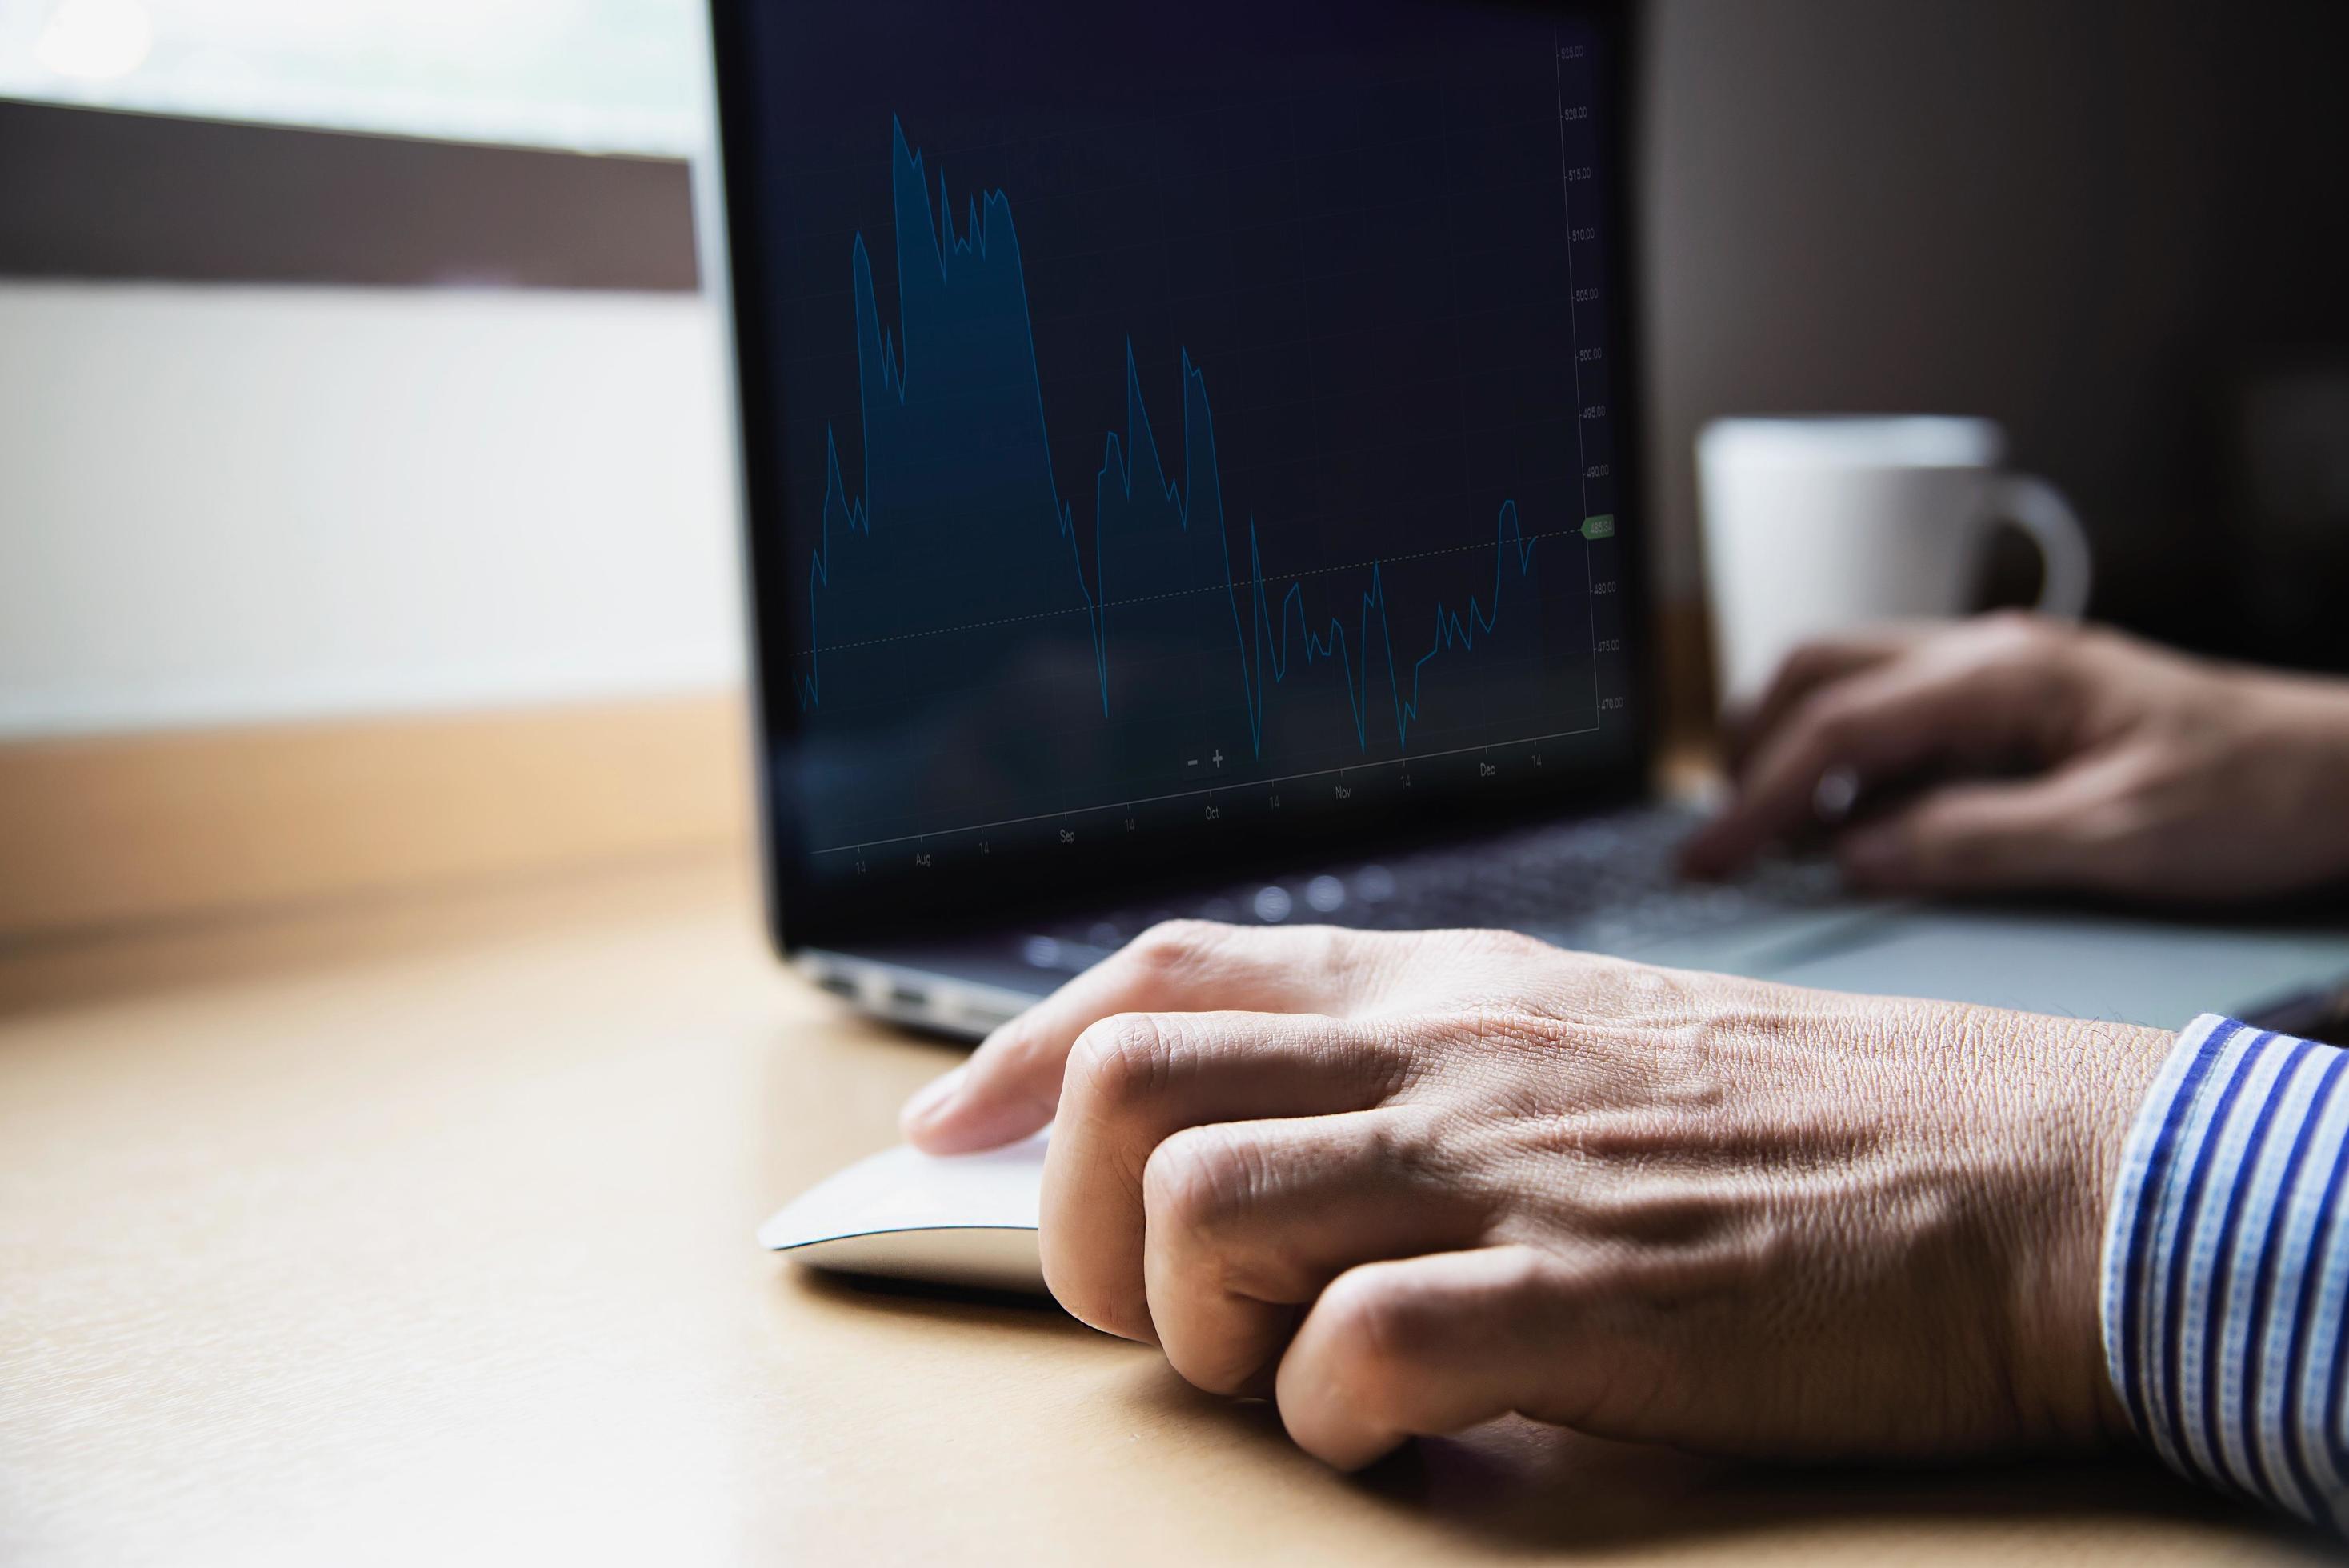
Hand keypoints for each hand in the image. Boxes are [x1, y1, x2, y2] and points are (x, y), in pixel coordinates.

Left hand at [901, 920, 2169, 1468]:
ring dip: (1201, 1322)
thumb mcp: (1578, 1039)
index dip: (1022, 1050)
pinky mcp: (1585, 1294)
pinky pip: (1359, 1348)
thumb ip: (1414, 1063)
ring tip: (1286, 1370)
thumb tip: (1252, 1138)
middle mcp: (1445, 1049)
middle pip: (1139, 1080)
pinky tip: (1395, 1430)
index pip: (1166, 967)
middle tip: (1168, 1305)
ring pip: (1210, 1201)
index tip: (950, 1135)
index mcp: (1440, 983)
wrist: (2018, 1173)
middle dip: (1091, 1219)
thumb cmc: (1797, 1124)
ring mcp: (1508, 1164)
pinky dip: (1331, 1416)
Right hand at [1680, 612, 2348, 901]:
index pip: (1838, 726)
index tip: (1708, 862)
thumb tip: (1854, 858)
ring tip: (1774, 844)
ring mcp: (1994, 677)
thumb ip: (1976, 842)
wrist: (2344, 776)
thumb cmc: (2253, 797)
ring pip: (1846, 688)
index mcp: (2003, 675)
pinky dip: (1849, 774)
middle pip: (1816, 673)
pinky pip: (1897, 725)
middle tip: (1721, 844)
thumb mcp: (2117, 838)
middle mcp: (1984, 657)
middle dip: (1751, 753)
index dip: (1757, 798)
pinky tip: (1853, 833)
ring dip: (1794, 757)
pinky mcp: (2008, 711)